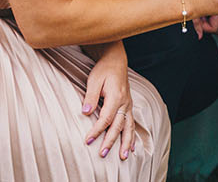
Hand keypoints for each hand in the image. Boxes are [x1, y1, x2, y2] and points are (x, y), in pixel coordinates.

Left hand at [82, 47, 134, 161]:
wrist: (116, 60)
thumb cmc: (104, 70)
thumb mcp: (94, 80)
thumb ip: (90, 97)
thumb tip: (85, 112)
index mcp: (116, 96)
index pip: (106, 118)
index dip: (97, 131)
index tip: (88, 141)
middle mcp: (125, 102)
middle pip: (118, 125)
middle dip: (110, 141)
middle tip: (102, 154)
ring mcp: (128, 104)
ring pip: (128, 127)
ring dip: (125, 142)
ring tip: (123, 156)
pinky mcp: (128, 106)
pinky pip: (132, 123)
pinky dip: (132, 136)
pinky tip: (131, 147)